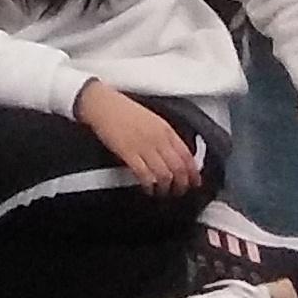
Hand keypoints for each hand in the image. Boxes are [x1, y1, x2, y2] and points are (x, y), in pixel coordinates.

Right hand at [74, 79, 206, 198]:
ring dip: (165, 187)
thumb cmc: (124, 111)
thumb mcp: (152, 120)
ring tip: (163, 192)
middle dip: (182, 184)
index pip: (187, 155)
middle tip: (180, 191)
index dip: (193, 172)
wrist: (103, 105)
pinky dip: (149, 185)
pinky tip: (148, 189)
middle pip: (178, 168)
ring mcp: (144, 146)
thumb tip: (175, 154)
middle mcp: (158, 139)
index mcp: (165, 129)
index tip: (194, 181)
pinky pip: (144, 175)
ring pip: (164, 174)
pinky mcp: (128, 153)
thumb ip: (165, 136)